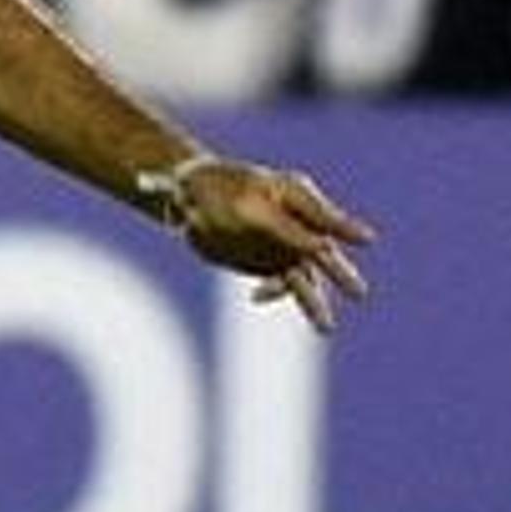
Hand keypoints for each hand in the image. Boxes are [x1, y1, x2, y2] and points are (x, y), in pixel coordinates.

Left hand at [177, 160, 375, 332]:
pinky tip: (256, 297)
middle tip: (357, 292)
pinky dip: (275, 293)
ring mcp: (287, 244)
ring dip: (316, 301)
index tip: (366, 239)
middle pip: (323, 247)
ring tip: (325, 329)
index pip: (314, 208)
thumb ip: (170, 187)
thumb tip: (144, 184)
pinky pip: (284, 284)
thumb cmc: (198, 182)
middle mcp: (294, 219)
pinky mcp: (275, 263)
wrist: (199, 196)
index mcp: (283, 189)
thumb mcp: (182, 182)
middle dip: (338, 271)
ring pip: (308, 275)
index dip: (339, 224)